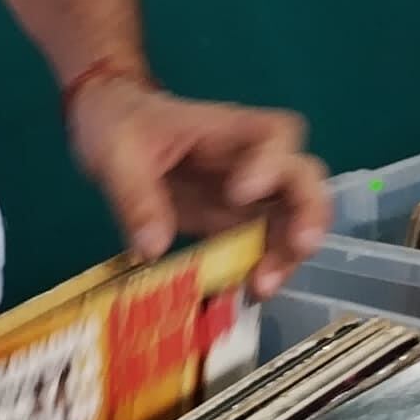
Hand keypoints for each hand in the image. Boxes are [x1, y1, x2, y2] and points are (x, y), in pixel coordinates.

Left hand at [66, 71, 332, 294]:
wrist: (112, 125)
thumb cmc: (123, 125)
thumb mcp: (117, 154)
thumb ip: (135, 197)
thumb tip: (153, 248)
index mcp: (228, 130)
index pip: (277, 134)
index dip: (273, 163)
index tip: (242, 193)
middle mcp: (252, 161)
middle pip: (303, 179)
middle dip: (307, 215)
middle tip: (297, 246)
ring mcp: (248, 196)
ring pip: (293, 221)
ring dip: (287, 254)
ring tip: (262, 286)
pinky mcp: (233, 224)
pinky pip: (262, 248)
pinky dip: (261, 271)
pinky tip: (244, 294)